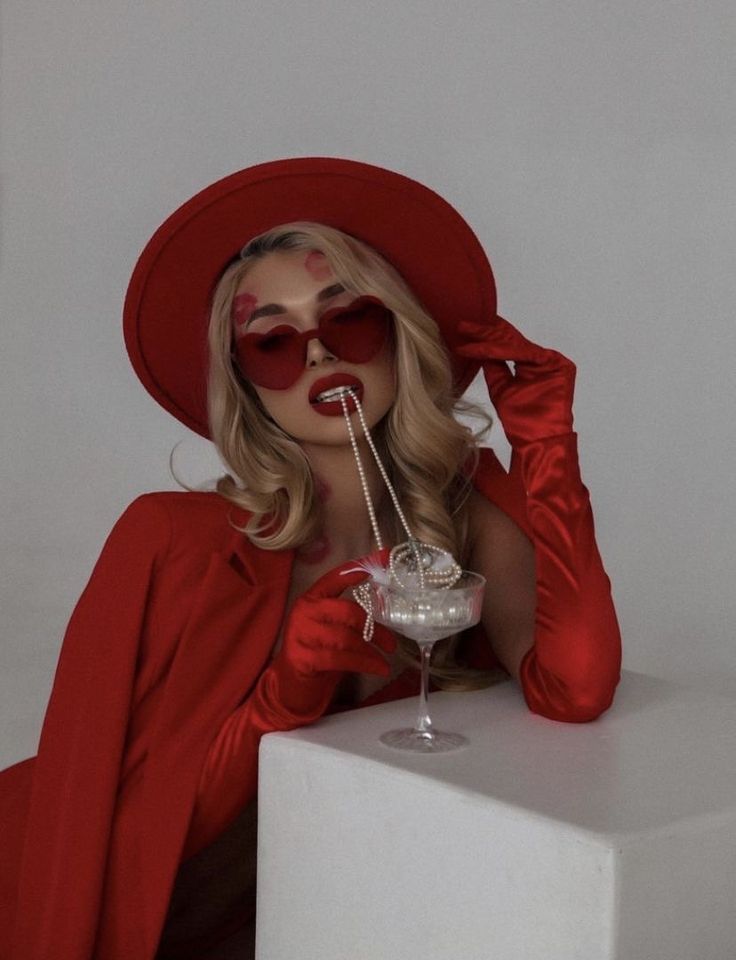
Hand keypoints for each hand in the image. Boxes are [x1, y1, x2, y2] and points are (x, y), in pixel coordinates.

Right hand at [264, 556, 396, 719]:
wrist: (291, 685)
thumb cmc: (318, 652)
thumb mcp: (333, 628)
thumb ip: (351, 614)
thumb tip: (385, 600)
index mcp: (312, 597)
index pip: (337, 576)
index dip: (361, 566)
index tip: (384, 558)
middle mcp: (304, 611)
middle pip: (348, 611)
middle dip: (375, 628)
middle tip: (392, 643)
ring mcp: (301, 634)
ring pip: (346, 637)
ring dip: (371, 650)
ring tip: (385, 661)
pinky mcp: (303, 658)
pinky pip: (340, 658)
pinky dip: (364, 663)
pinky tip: (378, 668)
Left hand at [455, 314, 575, 445]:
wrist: (537, 440)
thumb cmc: (521, 420)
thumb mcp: (500, 388)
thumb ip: (494, 367)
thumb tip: (480, 346)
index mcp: (531, 365)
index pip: (506, 345)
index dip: (485, 337)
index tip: (463, 330)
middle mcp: (543, 360)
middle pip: (511, 340)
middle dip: (485, 331)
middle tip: (463, 325)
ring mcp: (553, 361)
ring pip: (515, 344)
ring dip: (490, 338)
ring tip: (469, 333)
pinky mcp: (560, 365)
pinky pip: (525, 353)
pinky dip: (503, 350)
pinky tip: (484, 348)